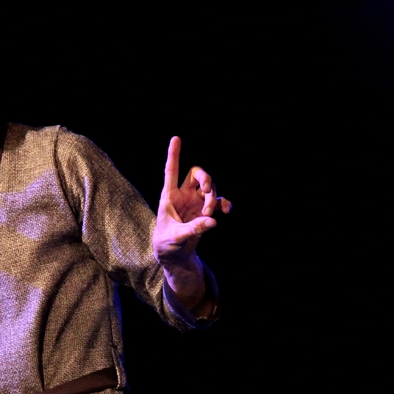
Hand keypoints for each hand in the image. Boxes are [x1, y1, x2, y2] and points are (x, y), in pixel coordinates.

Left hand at [152, 136, 230, 308]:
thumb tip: (212, 221)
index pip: (171, 171)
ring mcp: (196, 202)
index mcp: (169, 196)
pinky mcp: (205, 212)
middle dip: (206, 178)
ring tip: (209, 214)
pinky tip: (227, 211)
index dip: (174, 154)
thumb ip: (194, 229)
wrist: (174, 255)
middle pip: (197, 174)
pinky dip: (224, 204)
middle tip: (208, 189)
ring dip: (213, 198)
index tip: (176, 138)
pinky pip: (219, 202)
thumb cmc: (166, 244)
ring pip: (210, 189)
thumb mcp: (176, 237)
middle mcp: (184, 195)